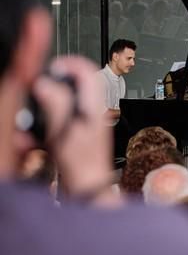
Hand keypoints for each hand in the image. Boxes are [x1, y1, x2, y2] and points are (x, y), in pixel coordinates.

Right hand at [33, 57, 117, 205]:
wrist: (87, 190)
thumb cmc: (82, 165)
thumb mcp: (65, 130)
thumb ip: (56, 104)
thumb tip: (46, 82)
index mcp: (92, 105)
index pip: (87, 71)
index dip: (68, 64)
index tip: (50, 69)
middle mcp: (90, 112)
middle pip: (71, 85)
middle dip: (48, 89)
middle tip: (35, 95)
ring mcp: (81, 124)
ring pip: (60, 104)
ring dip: (41, 111)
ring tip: (29, 127)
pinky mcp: (72, 136)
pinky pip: (55, 123)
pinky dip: (41, 128)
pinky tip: (30, 141)